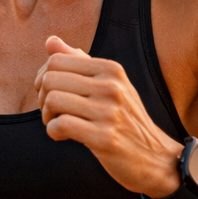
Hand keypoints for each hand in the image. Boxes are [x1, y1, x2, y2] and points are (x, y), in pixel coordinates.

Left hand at [34, 35, 183, 197]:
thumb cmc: (125, 120)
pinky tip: (63, 136)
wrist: (155, 157)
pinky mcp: (105, 138)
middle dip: (42, 98)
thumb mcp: (109, 86)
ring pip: (53, 100)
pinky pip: (61, 125)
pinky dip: (53, 132)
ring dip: (46, 116)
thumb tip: (50, 41)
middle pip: (50, 79)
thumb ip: (80, 63)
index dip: (43, 78)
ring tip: (57, 124)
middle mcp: (111, 86)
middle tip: (51, 113)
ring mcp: (109, 112)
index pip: (57, 60)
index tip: (50, 95)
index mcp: (111, 69)